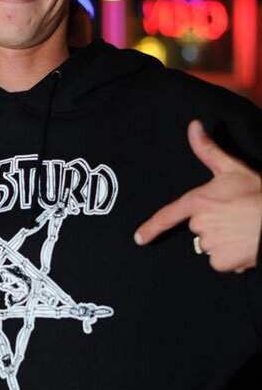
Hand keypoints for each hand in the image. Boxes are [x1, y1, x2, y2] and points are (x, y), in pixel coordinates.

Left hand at [135, 120, 261, 271]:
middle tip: (234, 216)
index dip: (150, 228)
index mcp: (198, 202)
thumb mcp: (233, 168)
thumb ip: (208, 150)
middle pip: (198, 227)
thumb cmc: (257, 193)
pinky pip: (219, 260)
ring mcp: (209, 244)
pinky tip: (243, 244)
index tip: (139, 238)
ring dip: (222, 240)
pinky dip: (230, 256)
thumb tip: (193, 127)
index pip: (167, 216)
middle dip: (213, 224)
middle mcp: (200, 224)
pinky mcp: (220, 262)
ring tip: (241, 229)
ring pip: (209, 244)